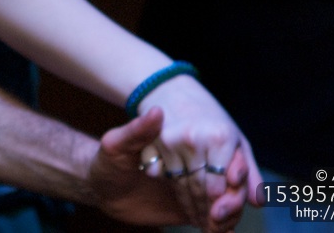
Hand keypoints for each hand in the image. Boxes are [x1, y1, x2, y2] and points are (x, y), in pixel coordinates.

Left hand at [89, 109, 246, 232]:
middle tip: (219, 213)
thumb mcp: (116, 145)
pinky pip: (215, 219)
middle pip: (228, 181)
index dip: (233, 166)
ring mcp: (195, 188)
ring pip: (227, 202)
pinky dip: (222, 227)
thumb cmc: (106, 162)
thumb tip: (157, 112)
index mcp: (183, 143)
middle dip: (231, 198)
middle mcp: (194, 164)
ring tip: (218, 228)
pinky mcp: (192, 209)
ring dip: (229, 216)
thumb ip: (137, 131)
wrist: (100, 190)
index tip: (231, 179)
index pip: (220, 155)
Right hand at [137, 77, 257, 229]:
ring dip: (191, 206)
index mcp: (221, 136)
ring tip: (200, 221)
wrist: (172, 89)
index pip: (220, 187)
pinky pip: (162, 176)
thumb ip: (249, 171)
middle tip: (212, 228)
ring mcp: (171, 140)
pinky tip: (183, 201)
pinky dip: (172, 191)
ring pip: (181, 186)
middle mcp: (194, 138)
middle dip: (207, 212)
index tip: (223, 221)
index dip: (222, 209)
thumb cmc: (211, 118)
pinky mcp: (152, 142)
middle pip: (201, 189)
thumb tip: (259, 203)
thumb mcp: (236, 139)